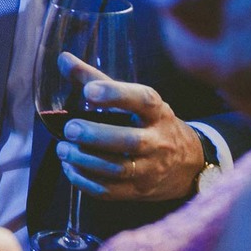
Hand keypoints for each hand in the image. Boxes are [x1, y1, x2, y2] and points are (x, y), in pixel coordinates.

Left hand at [54, 53, 205, 201]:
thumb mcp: (133, 99)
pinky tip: (70, 167)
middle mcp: (158, 141)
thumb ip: (96, 79)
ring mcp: (151, 170)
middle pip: (130, 141)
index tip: (89, 91)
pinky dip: (85, 181)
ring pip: (118, 169)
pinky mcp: (139, 191)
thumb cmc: (149, 123)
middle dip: (96, 136)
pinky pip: (110, 191)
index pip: (142, 100)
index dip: (115, 95)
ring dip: (85, 160)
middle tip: (70, 128)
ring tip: (63, 149)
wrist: (188, 163)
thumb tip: (63, 59)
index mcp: (157, 113)